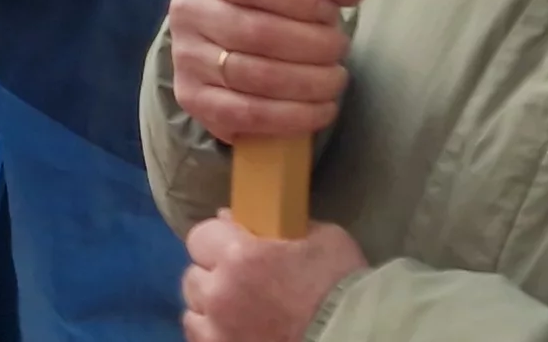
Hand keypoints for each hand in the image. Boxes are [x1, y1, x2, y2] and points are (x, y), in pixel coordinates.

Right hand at [166, 0, 374, 145]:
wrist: (222, 44)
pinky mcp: (193, 99)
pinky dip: (292, 116)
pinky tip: (321, 110)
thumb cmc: (266, 7)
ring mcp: (185, 58)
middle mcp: (187, 11)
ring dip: (308, 82)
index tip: (329, 12)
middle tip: (340, 50)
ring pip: (254, 76)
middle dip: (312, 46)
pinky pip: (247, 114)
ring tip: (335, 80)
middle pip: (255, 32)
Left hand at [181, 216, 366, 341]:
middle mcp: (220, 293)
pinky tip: (237, 331)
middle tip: (242, 282)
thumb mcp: (322, 239)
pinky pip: (200, 338)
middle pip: (194, 275)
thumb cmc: (342, 288)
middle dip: (214, 275)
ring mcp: (217, 330)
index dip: (218, 240)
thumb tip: (234, 218)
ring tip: (239, 311)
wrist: (355, 336)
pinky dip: (214, 333)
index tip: (234, 247)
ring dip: (211, 307)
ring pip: (193, 310)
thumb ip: (278, 226)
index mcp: (240, 256)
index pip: (200, 236)